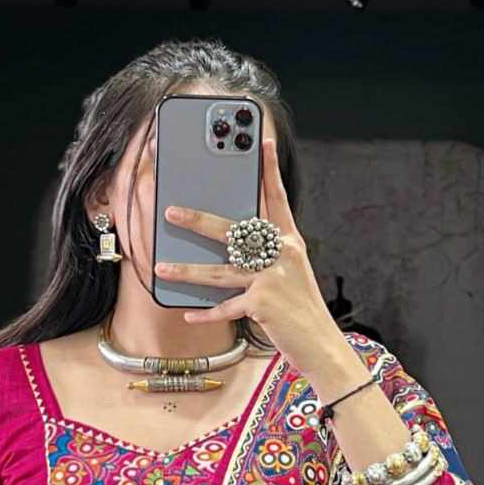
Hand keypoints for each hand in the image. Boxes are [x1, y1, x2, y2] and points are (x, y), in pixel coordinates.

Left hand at [153, 136, 348, 378]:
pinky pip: (226, 307)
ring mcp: (272, 278)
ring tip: (162, 269)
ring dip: (188, 272)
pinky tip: (187, 314)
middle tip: (171, 211)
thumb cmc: (301, 308)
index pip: (277, 198)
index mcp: (290, 241)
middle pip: (234, 231)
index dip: (268, 170)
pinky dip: (206, 314)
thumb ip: (269, 254)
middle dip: (198, 221)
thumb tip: (234, 243)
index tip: (261, 142)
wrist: (321, 343)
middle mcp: (281, 254)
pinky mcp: (263, 304)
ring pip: (220, 271)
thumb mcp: (291, 273)